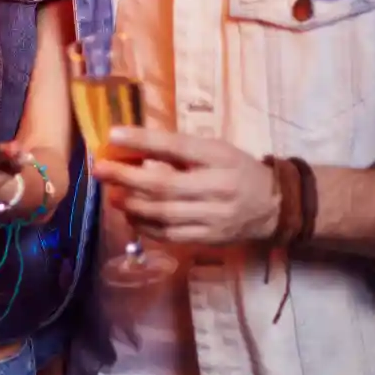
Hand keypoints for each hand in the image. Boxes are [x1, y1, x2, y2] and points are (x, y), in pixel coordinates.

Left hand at [96, 126, 278, 245]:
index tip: (112, 134)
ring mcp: (214, 218)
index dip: (144, 141)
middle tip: (100, 170)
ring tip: (112, 195)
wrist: (274, 206)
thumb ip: (177, 149)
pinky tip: (131, 216)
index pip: (178, 147)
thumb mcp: (214, 150)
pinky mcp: (209, 239)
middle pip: (165, 185)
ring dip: (132, 204)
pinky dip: (145, 226)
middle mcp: (218, 188)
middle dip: (127, 178)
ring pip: (164, 214)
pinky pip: (170, 235)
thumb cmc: (236, 170)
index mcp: (220, 158)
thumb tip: (129, 144)